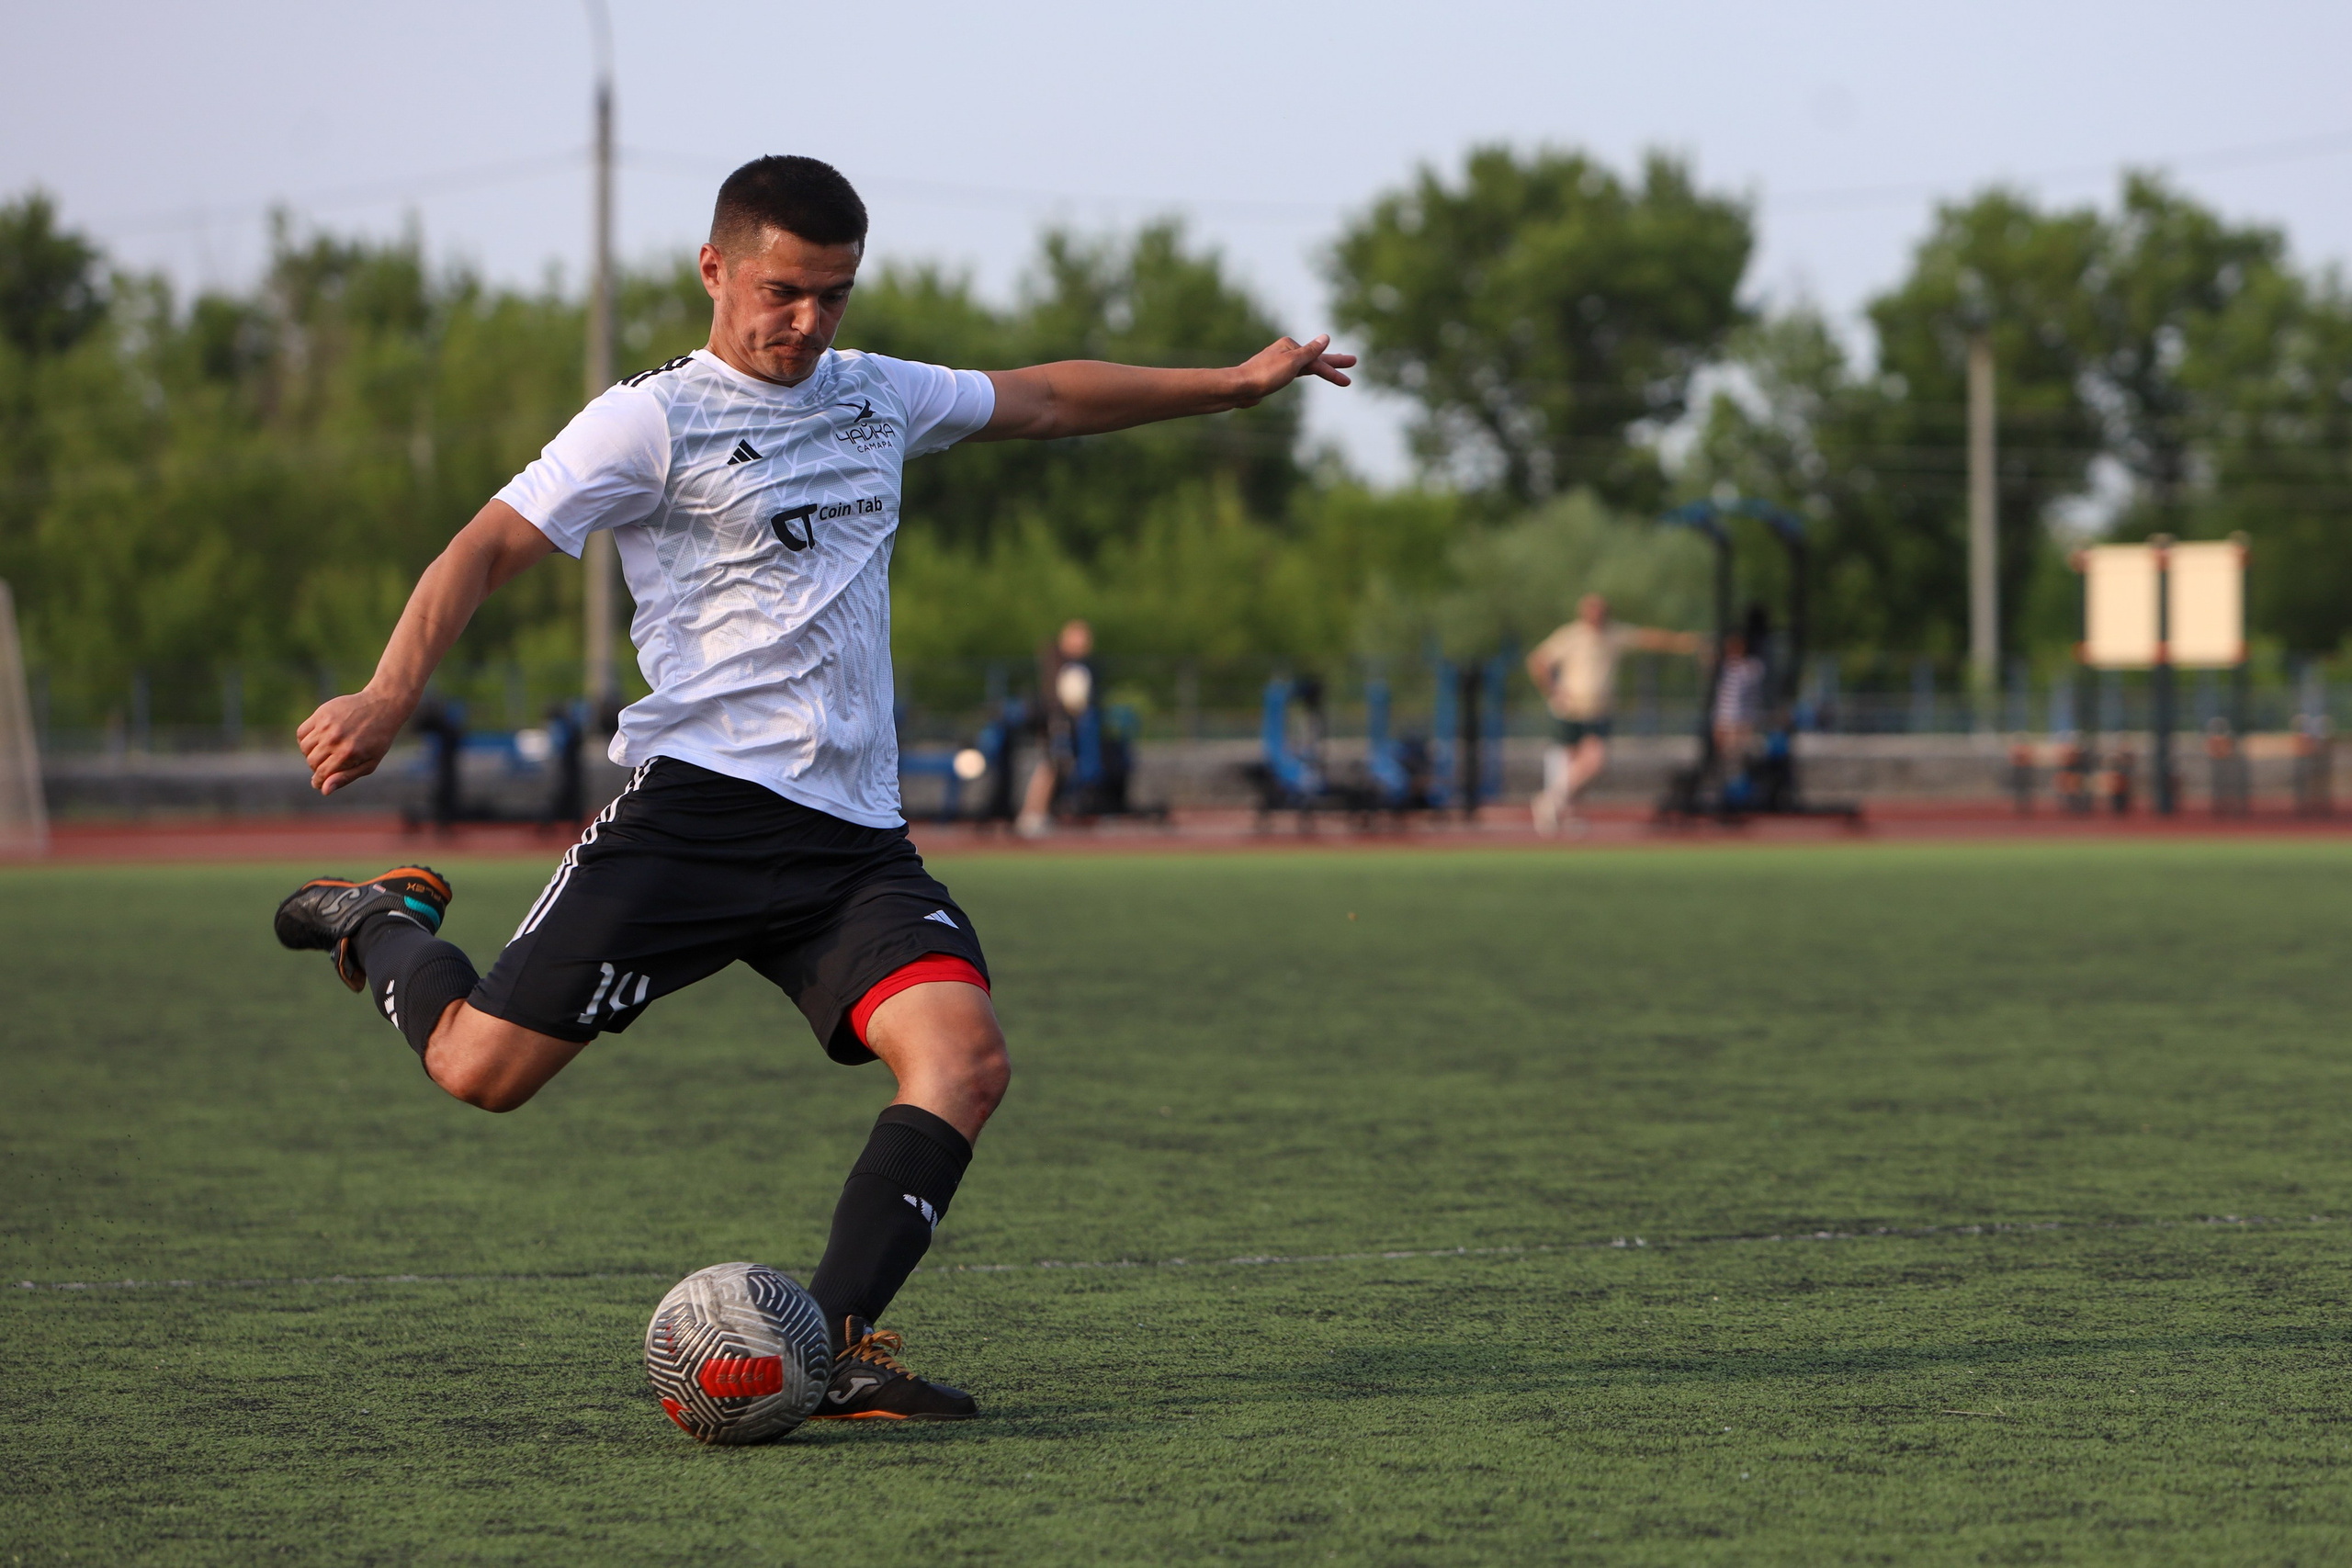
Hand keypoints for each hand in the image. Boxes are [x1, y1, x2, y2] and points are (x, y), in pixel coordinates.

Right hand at [297, 688, 408, 795]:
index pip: (322, 774)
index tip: (319, 782)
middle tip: (328, 763)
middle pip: (312, 761)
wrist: (382, 707)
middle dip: (317, 767)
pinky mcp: (321, 713)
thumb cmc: (378, 739)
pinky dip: (305, 739)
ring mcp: (327, 725)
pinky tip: (318, 740)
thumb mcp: (370, 763)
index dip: (319, 781)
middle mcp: (335, 739)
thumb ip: (346, 777)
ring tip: (324, 751)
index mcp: (347, 753)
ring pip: (305, 748)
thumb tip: (323, 790)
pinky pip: (302, 732)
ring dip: (311, 754)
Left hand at [1230, 335, 1355, 404]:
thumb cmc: (1265, 374)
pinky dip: (1306, 372)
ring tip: (1335, 370)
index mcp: (1290, 346)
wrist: (1239, 388)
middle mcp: (1285, 352)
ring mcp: (1279, 364)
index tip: (1348, 382)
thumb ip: (1311, 351)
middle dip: (1334, 363)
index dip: (1334, 370)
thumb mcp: (1292, 362)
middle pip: (1315, 359)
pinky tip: (1308, 372)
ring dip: (1321, 368)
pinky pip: (1296, 373)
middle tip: (1353, 361)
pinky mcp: (1272, 376)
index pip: (1317, 360)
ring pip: (1306, 367)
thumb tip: (1325, 337)